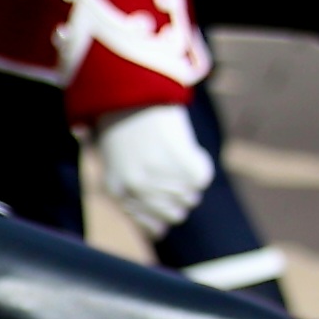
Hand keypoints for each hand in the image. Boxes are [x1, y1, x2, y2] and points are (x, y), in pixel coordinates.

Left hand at [82, 101, 216, 245]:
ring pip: (191, 196)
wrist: (129, 85)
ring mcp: (159, 175)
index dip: (164, 213)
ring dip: (188, 176)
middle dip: (179, 194)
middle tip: (171, 165)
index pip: (153, 227)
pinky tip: (185, 145)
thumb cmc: (122, 122)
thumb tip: (160, 233)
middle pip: (177, 213)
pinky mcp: (179, 159)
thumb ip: (135, 197)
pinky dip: (199, 161)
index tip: (166, 193)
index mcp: (117, 190)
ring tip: (174, 151)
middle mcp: (136, 188)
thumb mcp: (118, 162)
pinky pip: (202, 175)